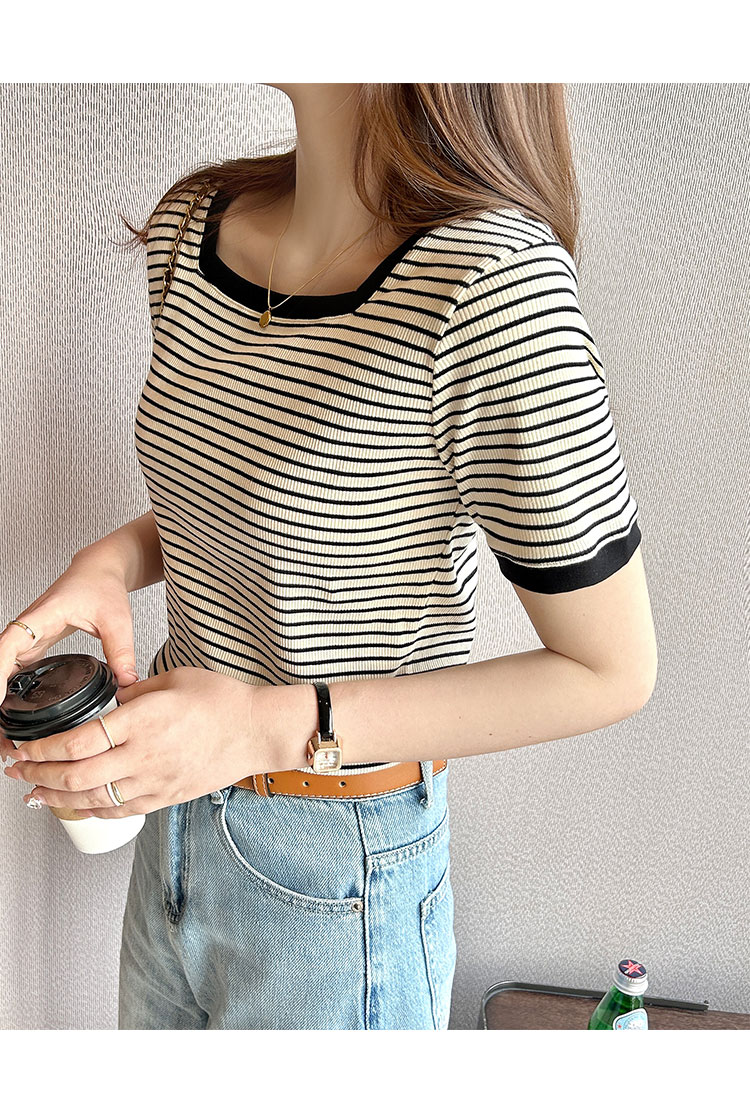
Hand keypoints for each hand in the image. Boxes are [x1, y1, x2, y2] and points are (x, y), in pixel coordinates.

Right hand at [0, 548, 141, 763]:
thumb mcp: (116, 619)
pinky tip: (11, 714)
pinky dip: (7, 690)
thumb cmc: (102, 586)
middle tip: (3, 734)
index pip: (9, 644)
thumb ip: (122, 650)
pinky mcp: (31, 644)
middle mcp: (27, 627)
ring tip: (6, 734)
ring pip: (1, 668)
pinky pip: (11, 668)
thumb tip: (128, 682)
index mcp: (42, 616)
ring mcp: (27, 636)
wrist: (98, 570)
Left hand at [3, 667, 266, 817]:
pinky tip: (77, 805)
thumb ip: (134, 690)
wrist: (257, 730)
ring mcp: (154, 780)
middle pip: (77, 776)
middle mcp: (144, 755)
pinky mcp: (164, 797)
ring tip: (34, 792)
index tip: (25, 745)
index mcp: (143, 719)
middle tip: (18, 770)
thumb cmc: (223, 700)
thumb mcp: (173, 678)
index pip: (79, 740)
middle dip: (39, 775)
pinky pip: (119, 811)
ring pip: (93, 799)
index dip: (44, 748)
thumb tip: (109, 696)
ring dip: (56, 798)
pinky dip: (92, 810)